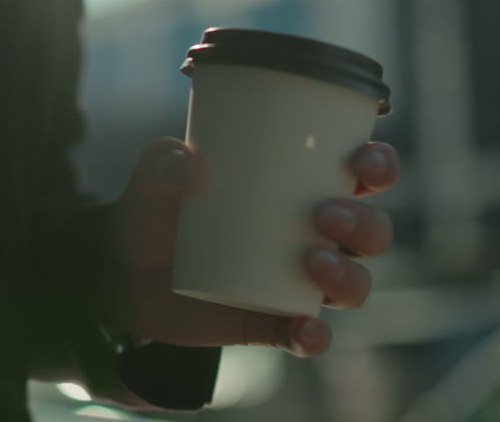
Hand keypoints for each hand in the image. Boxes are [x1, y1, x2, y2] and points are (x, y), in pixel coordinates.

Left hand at [105, 137, 398, 356]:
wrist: (122, 273)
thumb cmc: (153, 212)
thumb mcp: (152, 179)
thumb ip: (163, 161)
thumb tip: (188, 162)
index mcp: (296, 187)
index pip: (358, 173)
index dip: (378, 166)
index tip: (364, 161)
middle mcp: (310, 236)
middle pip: (371, 232)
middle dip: (365, 223)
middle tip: (323, 213)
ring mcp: (295, 283)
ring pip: (353, 285)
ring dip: (348, 275)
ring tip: (311, 261)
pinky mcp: (273, 323)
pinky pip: (309, 337)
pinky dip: (313, 337)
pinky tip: (304, 329)